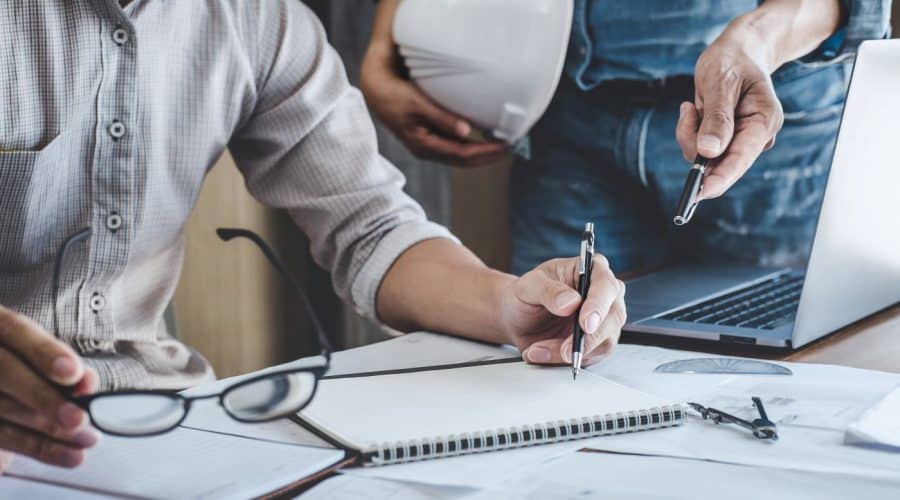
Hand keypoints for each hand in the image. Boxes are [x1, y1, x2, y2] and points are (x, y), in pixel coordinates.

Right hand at [0, 305, 99, 470]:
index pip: (17, 331)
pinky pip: (2, 436)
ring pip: (3, 410)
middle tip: (78, 418)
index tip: (73, 373)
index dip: (45, 352)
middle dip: (44, 398)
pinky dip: (39, 448)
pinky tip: (70, 455)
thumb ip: (62, 363)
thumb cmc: (26, 359)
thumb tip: (86, 383)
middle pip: (6, 374)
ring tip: (87, 439)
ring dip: (49, 429)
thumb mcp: (40, 351)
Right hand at [359, 42, 506, 166]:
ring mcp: (429, 145)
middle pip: (464, 160)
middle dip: (488, 156)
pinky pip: (456, 146)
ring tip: (503, 144)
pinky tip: (484, 137)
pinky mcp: (430, 137)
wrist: (375, 91)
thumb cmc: (394, 95)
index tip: (505, 146)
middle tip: (512, 147)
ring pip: (461, 155)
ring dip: (482, 151)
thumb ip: (441, 118)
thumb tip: (466, 132)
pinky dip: (472, 144)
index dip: (486, 153)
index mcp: (424, 145)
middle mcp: (427, 150)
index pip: (462, 155)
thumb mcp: (417, 104)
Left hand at [499, 256, 625, 365]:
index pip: (606, 285)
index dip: (598, 305)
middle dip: (589, 338)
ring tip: (539, 349)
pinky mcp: (597, 343)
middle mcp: (604, 295)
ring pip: (602, 342)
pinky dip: (563, 359)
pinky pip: (589, 357)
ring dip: (570, 351)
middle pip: (613, 316)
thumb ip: (548, 290)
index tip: (585, 323)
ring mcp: (604, 321)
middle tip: (566, 350)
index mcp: (592, 270)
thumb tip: (571, 302)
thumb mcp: (528, 286)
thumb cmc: (526, 294)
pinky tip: (541, 353)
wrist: (518, 317)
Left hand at [675, 29, 783, 199]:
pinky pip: (698, 149)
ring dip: (690, 134)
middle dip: (697, 146)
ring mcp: (738, 141)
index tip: (701, 192)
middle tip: (690, 112)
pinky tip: (693, 108)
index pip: (741, 158)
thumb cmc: (732, 62)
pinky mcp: (723, 141)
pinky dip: (689, 131)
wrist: (735, 53)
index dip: (720, 178)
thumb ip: (717, 117)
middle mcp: (754, 137)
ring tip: (693, 104)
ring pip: (705, 158)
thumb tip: (709, 152)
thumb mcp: (722, 83)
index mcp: (763, 123)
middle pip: (721, 163)